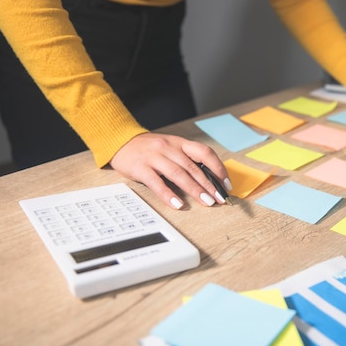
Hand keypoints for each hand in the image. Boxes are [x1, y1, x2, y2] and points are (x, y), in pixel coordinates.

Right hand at [110, 133, 231, 209]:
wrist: (120, 141)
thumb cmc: (149, 149)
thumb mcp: (170, 148)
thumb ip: (186, 160)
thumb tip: (209, 180)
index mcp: (179, 143)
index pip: (204, 153)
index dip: (218, 168)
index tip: (226, 184)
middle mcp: (169, 148)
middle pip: (193, 167)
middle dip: (209, 185)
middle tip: (219, 199)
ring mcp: (154, 157)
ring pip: (178, 174)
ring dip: (194, 190)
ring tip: (206, 202)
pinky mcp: (140, 167)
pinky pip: (156, 182)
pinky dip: (168, 194)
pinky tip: (178, 204)